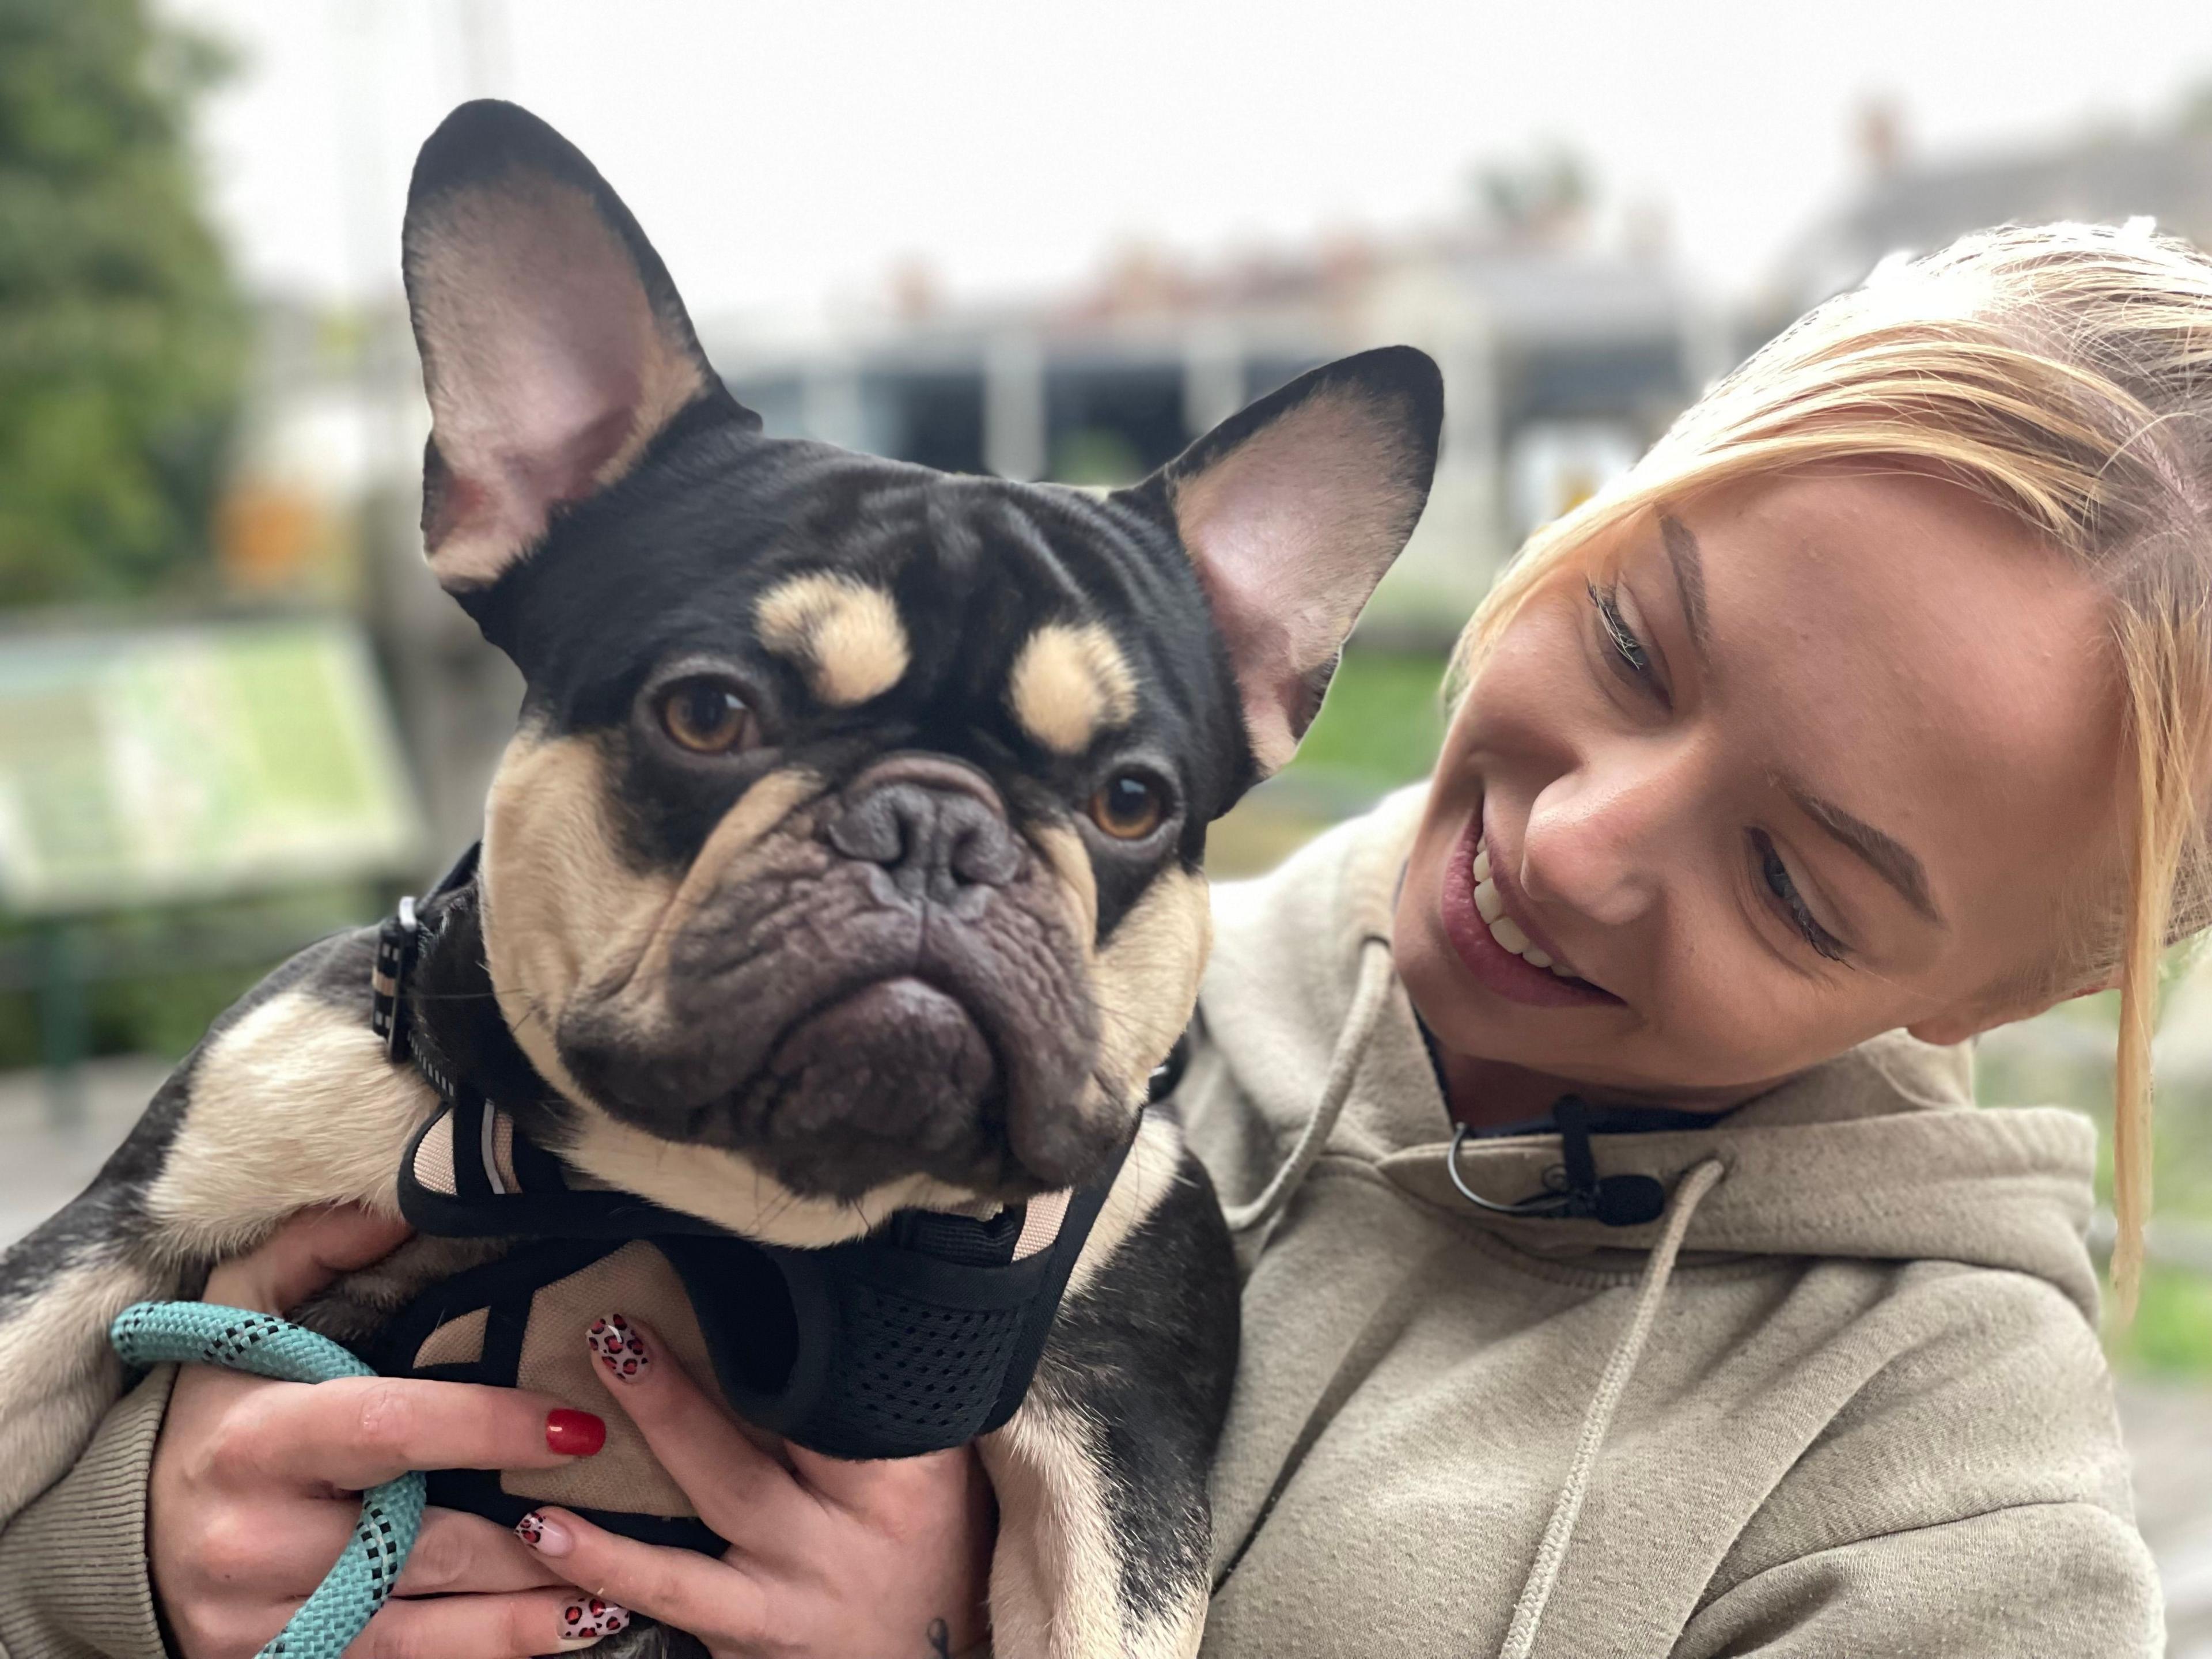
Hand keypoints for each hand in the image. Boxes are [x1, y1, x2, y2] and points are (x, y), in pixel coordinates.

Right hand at [150, 1207, 626, 1658]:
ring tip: (613, 1598)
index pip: (390, 1430)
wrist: (123, 1540)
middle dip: (527, 1540)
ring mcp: (263, 1621)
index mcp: (254, 1442)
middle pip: (421, 1544)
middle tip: (624, 1524)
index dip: (489, 1428)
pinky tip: (556, 1639)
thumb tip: (402, 1205)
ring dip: (522, 1618)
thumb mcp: (239, 1317)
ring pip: (421, 1628)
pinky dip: (480, 1657)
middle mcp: (254, 1542)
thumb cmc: (215, 1413)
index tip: (577, 1427)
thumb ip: (315, 1250)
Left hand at [514, 1314, 996, 1658]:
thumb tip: (829, 1293)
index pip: (833, 1403)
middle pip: (745, 1472)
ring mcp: (786, 1606)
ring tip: (542, 1504)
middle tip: (616, 1339)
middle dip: (674, 1408)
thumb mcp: (941, 1466)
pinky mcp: (745, 1646)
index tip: (735, 1283)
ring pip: (690, 1569)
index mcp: (898, 1486)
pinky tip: (546, 1540)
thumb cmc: (938, 1544)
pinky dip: (605, 1578)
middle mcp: (836, 1548)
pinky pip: (671, 1611)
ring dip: (612, 1539)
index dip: (781, 1349)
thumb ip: (885, 1400)